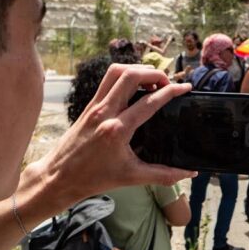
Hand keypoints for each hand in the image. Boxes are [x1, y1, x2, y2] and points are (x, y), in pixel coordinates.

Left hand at [35, 64, 195, 202]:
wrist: (58, 178)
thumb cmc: (93, 179)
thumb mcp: (132, 177)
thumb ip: (163, 175)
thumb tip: (190, 173)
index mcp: (117, 130)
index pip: (149, 101)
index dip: (171, 91)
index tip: (186, 87)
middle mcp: (105, 113)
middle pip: (131, 75)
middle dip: (154, 73)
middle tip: (167, 83)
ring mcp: (94, 106)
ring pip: (116, 72)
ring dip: (137, 70)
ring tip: (151, 81)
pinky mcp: (88, 106)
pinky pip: (107, 81)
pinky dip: (124, 76)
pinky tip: (134, 88)